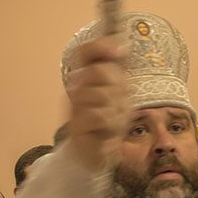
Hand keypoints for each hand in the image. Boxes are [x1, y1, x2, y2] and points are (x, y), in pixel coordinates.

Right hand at [65, 37, 129, 171]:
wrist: (96, 153)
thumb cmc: (107, 121)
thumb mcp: (118, 93)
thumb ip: (118, 71)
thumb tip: (122, 44)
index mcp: (85, 77)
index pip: (85, 52)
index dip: (100, 46)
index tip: (119, 51)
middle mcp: (76, 88)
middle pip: (98, 71)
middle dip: (117, 86)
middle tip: (119, 101)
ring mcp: (74, 106)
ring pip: (101, 95)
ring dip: (116, 109)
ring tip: (114, 119)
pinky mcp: (76, 125)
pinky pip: (99, 116)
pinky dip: (110, 123)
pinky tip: (108, 130)